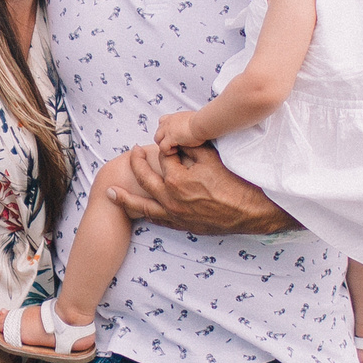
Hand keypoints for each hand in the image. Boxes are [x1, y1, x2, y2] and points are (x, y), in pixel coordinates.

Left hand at [109, 142, 299, 235]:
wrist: (253, 211)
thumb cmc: (235, 182)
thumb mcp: (212, 157)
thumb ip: (190, 145)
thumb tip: (175, 137)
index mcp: (176, 180)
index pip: (161, 158)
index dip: (161, 147)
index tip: (159, 141)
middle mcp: (171, 199)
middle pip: (145, 179)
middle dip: (136, 164)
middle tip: (132, 152)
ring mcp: (176, 215)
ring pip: (143, 206)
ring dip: (125, 199)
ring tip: (110, 193)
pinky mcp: (184, 225)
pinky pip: (158, 220)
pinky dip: (146, 214)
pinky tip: (138, 211)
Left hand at [154, 110, 203, 151]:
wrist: (203, 123)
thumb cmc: (202, 122)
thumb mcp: (193, 119)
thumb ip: (188, 124)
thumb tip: (194, 128)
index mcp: (174, 117)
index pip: (162, 121)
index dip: (165, 130)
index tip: (174, 136)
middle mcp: (168, 122)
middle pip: (158, 132)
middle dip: (164, 139)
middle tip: (174, 144)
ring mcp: (167, 130)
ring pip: (157, 139)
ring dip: (164, 145)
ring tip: (175, 148)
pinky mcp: (170, 138)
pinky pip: (162, 148)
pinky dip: (168, 151)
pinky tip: (177, 150)